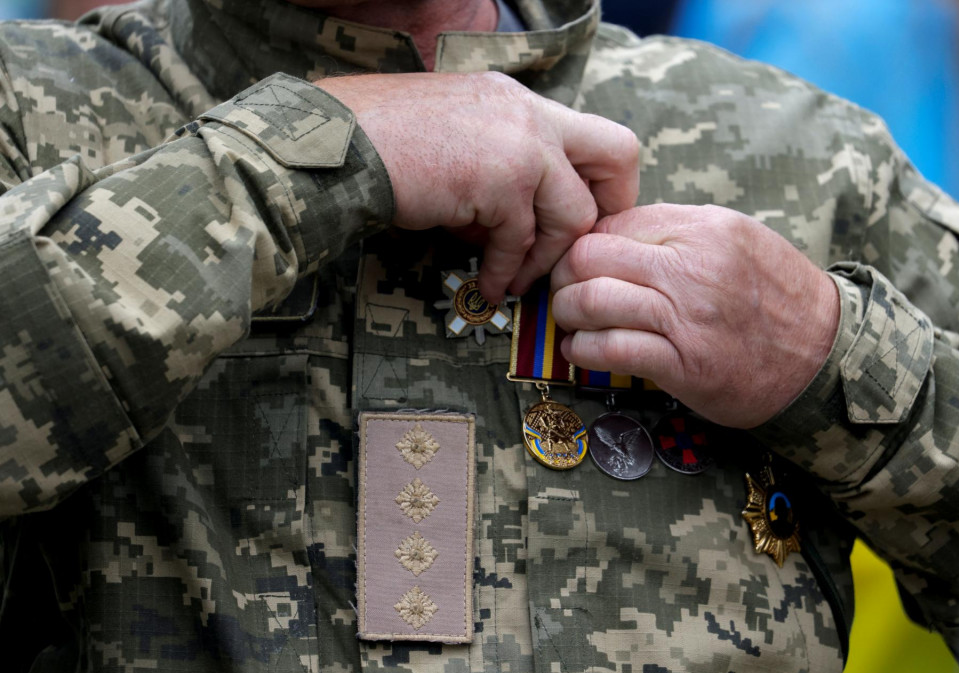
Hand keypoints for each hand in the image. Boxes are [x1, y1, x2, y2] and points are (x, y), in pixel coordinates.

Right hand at [316, 72, 638, 301]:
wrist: (338, 144)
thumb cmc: (380, 144)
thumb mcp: (456, 142)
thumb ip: (496, 172)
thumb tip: (516, 229)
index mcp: (518, 100)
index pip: (594, 134)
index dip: (599, 182)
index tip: (579, 221)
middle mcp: (530, 113)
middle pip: (618, 153)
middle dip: (609, 209)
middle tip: (581, 249)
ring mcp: (521, 144)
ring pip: (573, 213)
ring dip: (545, 258)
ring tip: (514, 281)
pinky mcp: (501, 181)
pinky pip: (521, 241)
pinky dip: (504, 272)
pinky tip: (485, 284)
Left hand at [550, 204, 839, 427]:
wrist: (824, 355)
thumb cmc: (775, 296)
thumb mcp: (736, 239)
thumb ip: (675, 230)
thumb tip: (608, 235)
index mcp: (703, 228)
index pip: (613, 224)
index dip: (585, 244)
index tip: (580, 264)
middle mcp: (692, 266)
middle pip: (590, 257)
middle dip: (564, 275)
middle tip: (562, 290)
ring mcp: (687, 316)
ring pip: (591, 301)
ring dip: (567, 313)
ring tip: (570, 320)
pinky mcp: (683, 364)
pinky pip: (610, 348)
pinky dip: (583, 350)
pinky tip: (581, 350)